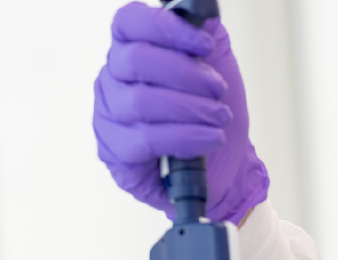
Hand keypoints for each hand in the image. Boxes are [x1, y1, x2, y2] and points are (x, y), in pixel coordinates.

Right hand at [94, 2, 267, 223]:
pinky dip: (186, 137)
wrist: (228, 165)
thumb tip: (201, 8)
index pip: (129, 22)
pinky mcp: (115, 152)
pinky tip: (209, 138)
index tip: (204, 45)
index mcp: (133, 50)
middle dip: (187, 75)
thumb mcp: (218, 67)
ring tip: (219, 118)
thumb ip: (207, 33)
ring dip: (192, 109)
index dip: (166, 28)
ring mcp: (109, 115)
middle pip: (136, 60)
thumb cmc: (215, 114)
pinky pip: (144, 140)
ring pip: (141, 101)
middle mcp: (113, 79)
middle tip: (217, 91)